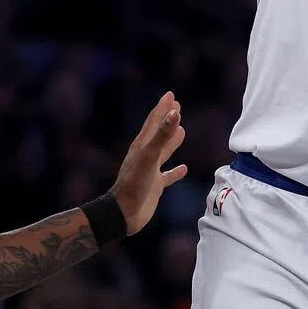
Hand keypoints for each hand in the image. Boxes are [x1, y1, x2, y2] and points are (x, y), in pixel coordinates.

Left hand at [110, 92, 186, 234]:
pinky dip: (175, 171)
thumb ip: (162, 136)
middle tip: (177, 106)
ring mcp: (150, 170)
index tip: (171, 95)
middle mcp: (146, 155)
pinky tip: (184, 169)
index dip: (163, 108)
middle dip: (167, 119)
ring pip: (163, 151)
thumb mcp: (150, 156)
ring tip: (182, 131)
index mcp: (142, 146)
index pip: (154, 121)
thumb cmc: (134, 184)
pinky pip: (167, 175)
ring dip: (172, 141)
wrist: (123, 213)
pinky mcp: (154, 185)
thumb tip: (175, 113)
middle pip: (158, 133)